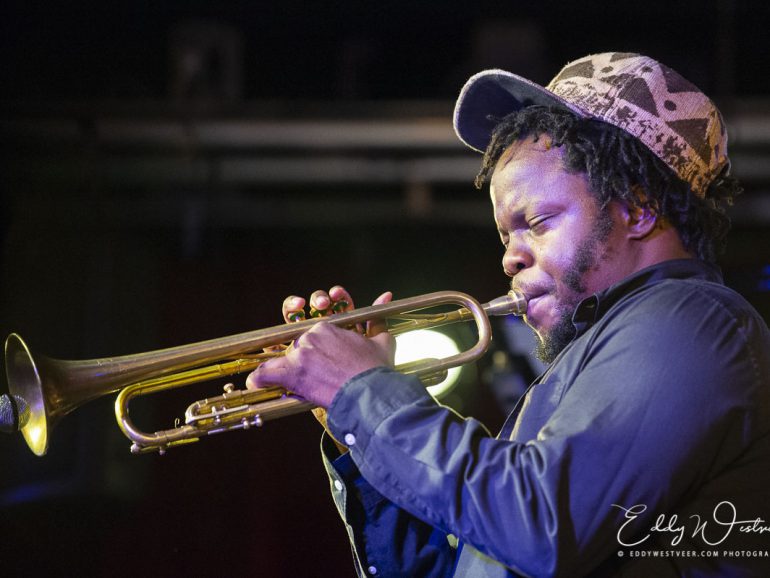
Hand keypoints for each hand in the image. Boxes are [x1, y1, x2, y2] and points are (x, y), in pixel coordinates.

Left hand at [246, 286, 393, 449]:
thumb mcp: (381, 340)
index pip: (312, 335)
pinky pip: (267, 373)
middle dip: (301, 361)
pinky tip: (255, 383)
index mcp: (327, 327)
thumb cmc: (376, 369)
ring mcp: (300, 353)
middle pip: (296, 347)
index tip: (319, 360)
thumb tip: (385, 296)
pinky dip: (260, 378)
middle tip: (310, 375)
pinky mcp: (293, 372)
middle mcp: (311, 336)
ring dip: (280, 370)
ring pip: (281, 359)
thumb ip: (377, 318)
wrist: (370, 393)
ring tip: (282, 381)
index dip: (315, 349)